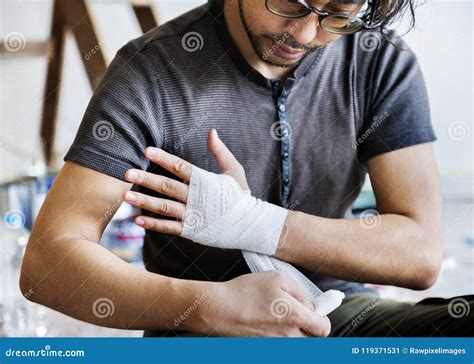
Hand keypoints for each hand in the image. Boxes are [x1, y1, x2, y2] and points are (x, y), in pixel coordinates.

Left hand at [123, 129, 287, 254]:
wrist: (250, 225)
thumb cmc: (240, 196)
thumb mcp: (234, 171)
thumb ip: (220, 152)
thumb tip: (211, 131)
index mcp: (204, 180)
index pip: (180, 166)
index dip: (163, 158)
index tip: (146, 150)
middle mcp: (196, 197)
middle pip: (167, 186)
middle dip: (146, 179)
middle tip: (126, 173)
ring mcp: (192, 215)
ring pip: (164, 207)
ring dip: (144, 201)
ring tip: (126, 196)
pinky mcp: (191, 230)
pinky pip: (169, 227)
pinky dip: (154, 224)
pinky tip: (138, 220)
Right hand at [187, 271, 330, 336]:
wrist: (218, 309)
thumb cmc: (246, 292)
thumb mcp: (277, 278)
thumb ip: (300, 292)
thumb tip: (310, 305)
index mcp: (295, 317)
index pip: (324, 329)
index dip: (322, 318)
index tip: (315, 311)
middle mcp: (288, 337)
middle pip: (312, 339)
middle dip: (309, 327)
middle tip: (295, 313)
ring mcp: (276, 346)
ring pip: (296, 342)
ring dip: (293, 331)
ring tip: (276, 316)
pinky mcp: (265, 349)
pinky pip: (281, 344)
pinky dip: (278, 335)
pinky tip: (265, 322)